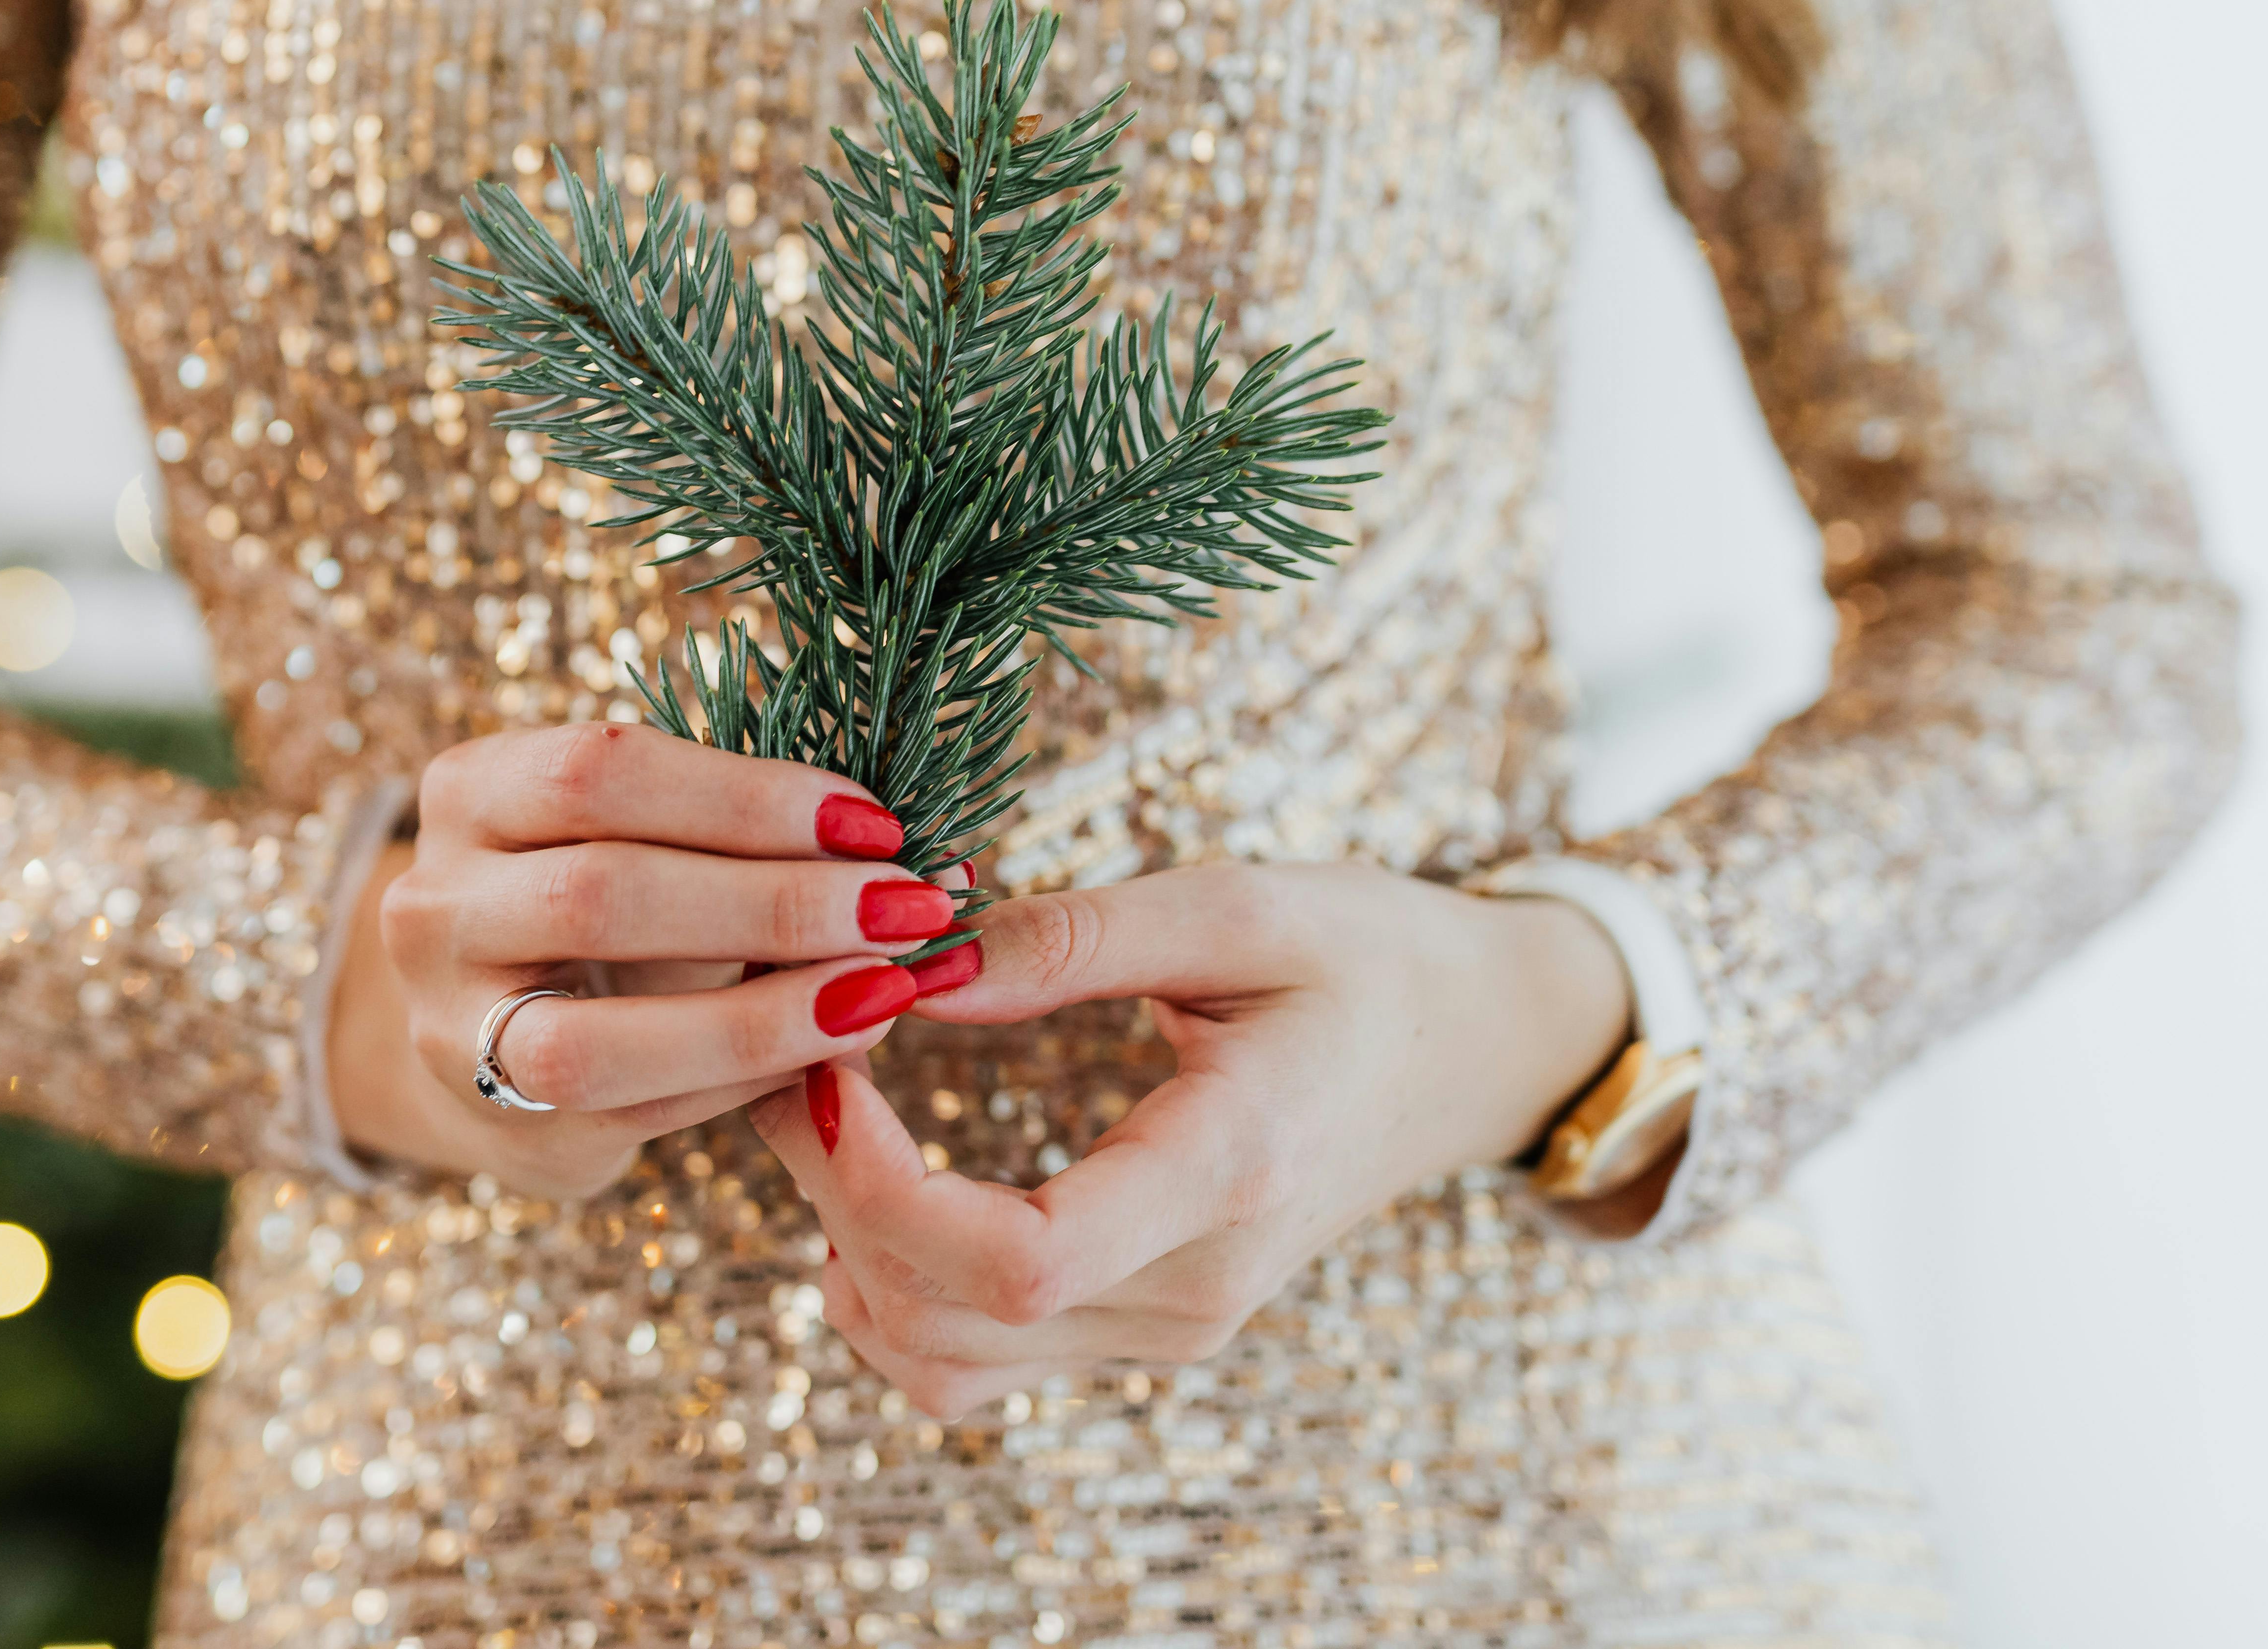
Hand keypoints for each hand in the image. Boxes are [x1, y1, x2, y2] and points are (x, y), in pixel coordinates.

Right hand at [326, 722, 966, 1198]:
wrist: (490, 1017)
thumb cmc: (606, 893)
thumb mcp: (645, 829)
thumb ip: (750, 829)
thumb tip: (929, 856)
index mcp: (467, 793)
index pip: (600, 769)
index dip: (748, 795)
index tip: (876, 820)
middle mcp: (428, 906)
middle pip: (602, 895)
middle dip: (776, 903)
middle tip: (907, 906)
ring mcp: (446, 1029)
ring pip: (595, 1041)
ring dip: (764, 1016)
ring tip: (887, 988)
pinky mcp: (501, 1127)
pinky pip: (634, 1112)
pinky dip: (746, 1078)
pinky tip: (837, 1044)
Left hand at [749, 861, 1632, 1416]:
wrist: (1472, 1048)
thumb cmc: (1368, 955)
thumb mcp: (1241, 903)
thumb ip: (1075, 936)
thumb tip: (917, 964)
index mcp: (1234, 1169)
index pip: (1023, 1259)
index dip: (883, 1186)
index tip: (830, 1067)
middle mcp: (1200, 1285)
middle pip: (950, 1315)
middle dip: (830, 1191)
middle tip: (794, 1046)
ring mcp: (1172, 1326)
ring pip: (940, 1359)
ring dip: (845, 1245)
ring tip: (824, 1104)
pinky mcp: (1146, 1328)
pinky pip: (972, 1364)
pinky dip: (891, 1294)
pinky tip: (877, 1190)